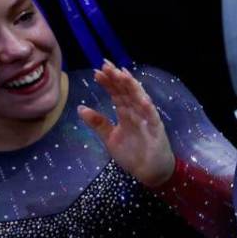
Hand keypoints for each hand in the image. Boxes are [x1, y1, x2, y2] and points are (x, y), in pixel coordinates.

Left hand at [78, 61, 175, 187]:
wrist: (151, 172)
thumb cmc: (133, 154)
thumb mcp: (110, 138)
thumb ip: (98, 123)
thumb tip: (80, 108)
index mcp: (126, 113)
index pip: (117, 94)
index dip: (108, 83)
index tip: (97, 71)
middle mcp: (137, 112)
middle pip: (126, 92)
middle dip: (117, 78)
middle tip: (106, 65)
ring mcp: (147, 119)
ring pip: (139, 99)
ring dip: (132, 87)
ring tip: (122, 74)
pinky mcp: (156, 130)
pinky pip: (152, 117)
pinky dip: (148, 108)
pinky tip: (142, 98)